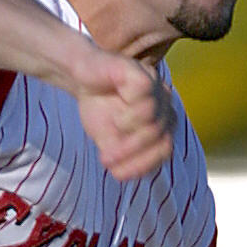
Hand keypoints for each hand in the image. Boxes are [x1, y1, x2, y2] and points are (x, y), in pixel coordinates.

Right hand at [68, 39, 175, 181]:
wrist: (81, 76)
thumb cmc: (99, 107)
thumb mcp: (109, 141)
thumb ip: (122, 157)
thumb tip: (123, 174)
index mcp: (163, 123)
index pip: (165, 151)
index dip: (141, 165)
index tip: (114, 171)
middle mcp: (165, 104)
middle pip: (161, 138)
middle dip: (131, 153)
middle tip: (105, 158)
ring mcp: (156, 86)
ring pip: (154, 119)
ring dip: (128, 131)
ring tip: (113, 126)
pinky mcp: (142, 72)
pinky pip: (143, 95)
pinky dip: (127, 108)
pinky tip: (115, 104)